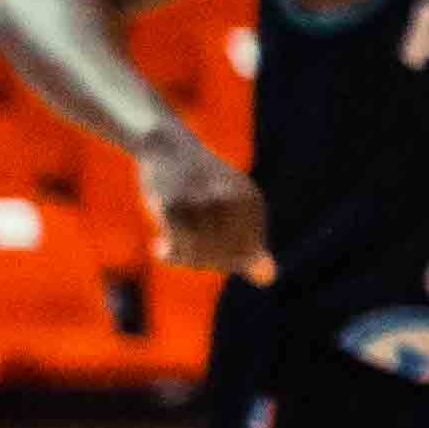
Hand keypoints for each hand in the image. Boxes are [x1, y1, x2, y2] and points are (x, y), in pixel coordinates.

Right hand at [138, 131, 269, 279]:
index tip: (210, 254)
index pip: (248, 254)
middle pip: (228, 258)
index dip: (229, 263)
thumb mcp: (232, 206)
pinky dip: (170, 255)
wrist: (168, 147)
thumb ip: (249, 243)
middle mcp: (232, 202)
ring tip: (172, 251)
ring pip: (202, 255)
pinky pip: (179, 248)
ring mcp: (203, 203)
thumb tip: (268, 279)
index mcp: (251, 202)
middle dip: (208, 263)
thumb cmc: (200, 183)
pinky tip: (160, 249)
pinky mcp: (174, 206)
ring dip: (186, 260)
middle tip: (187, 255)